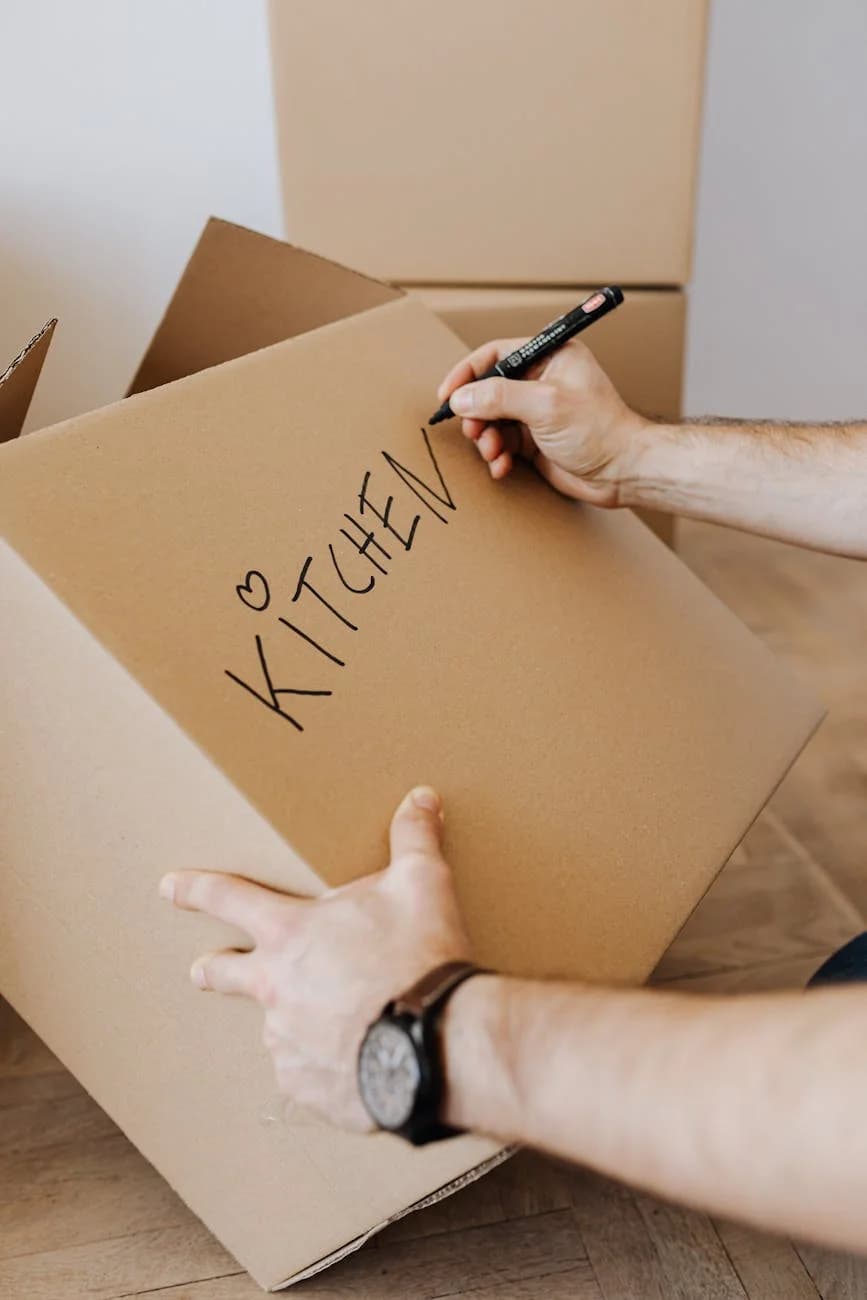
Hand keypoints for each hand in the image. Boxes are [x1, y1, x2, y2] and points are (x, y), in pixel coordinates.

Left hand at [159, 786, 470, 1131]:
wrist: (439, 1042)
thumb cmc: (421, 958)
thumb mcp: (422, 885)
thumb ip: (414, 838)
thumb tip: (421, 798)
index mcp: (291, 933)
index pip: (229, 898)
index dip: (195, 889)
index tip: (168, 887)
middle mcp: (275, 988)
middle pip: (224, 974)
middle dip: (211, 970)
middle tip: (201, 970)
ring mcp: (285, 1041)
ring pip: (277, 1026)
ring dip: (295, 1020)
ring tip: (335, 1020)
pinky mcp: (305, 1087)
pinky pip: (305, 1073)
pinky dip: (323, 1064)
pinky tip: (352, 1057)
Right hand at [438, 337, 649, 505]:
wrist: (623, 472)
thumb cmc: (598, 430)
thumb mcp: (545, 405)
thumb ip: (499, 398)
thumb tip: (462, 398)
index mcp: (550, 357)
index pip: (497, 355)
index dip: (468, 373)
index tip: (448, 394)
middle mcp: (542, 381)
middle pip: (490, 390)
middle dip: (477, 413)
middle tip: (474, 431)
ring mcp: (538, 412)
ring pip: (493, 420)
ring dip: (486, 438)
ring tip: (492, 452)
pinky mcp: (536, 440)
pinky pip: (504, 444)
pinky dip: (498, 455)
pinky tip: (501, 467)